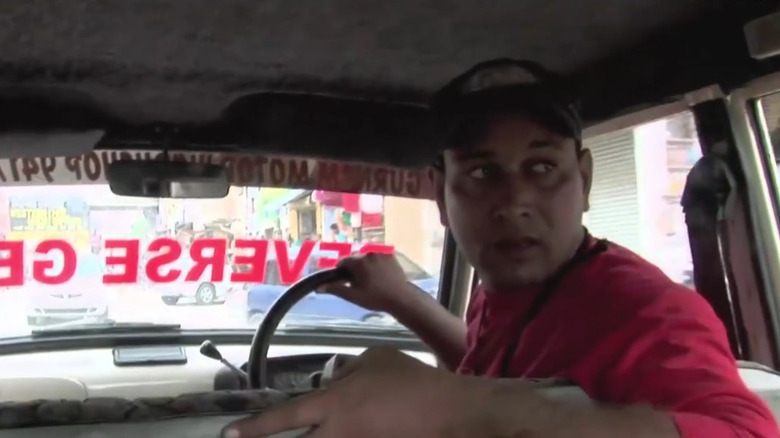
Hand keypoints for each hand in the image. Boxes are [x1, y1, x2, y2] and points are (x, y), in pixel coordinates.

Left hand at [222, 347, 487, 437]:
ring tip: (330, 416)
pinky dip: (343, 434)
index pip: (284, 418)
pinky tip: (354, 423)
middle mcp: (338, 432)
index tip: (229, 434)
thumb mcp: (374, 359)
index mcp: (334, 404)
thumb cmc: (410, 380)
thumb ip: (346, 369)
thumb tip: (333, 379)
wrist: (447, 411)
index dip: (254, 428)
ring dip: (315, 433)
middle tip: (256, 434)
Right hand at [318, 253, 415, 312]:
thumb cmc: (375, 298)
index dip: (341, 272)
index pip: (343, 262)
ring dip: (365, 266)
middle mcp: (369, 253)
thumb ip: (336, 289)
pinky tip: (380, 276)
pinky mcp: (391, 256)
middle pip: (355, 259)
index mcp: (359, 262)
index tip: (344, 281)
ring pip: (367, 258)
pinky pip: (378, 258)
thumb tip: (319, 287)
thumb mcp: (353, 296)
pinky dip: (376, 264)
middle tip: (357, 283)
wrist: (401, 298)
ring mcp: (382, 253)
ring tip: (370, 280)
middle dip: (354, 269)